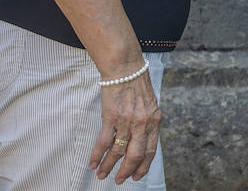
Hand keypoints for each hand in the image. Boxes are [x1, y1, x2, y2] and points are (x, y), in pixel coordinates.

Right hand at [89, 69, 161, 183]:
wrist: (126, 68)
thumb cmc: (137, 84)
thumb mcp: (150, 104)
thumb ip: (148, 122)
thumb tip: (142, 140)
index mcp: (154, 120)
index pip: (151, 150)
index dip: (144, 165)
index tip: (138, 176)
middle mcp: (142, 123)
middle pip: (136, 155)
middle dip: (127, 171)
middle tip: (120, 180)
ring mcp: (127, 121)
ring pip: (118, 151)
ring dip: (108, 165)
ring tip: (102, 175)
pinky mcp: (111, 117)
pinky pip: (104, 142)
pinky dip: (97, 154)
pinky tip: (93, 163)